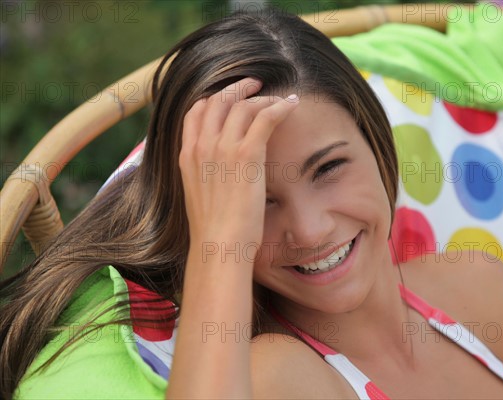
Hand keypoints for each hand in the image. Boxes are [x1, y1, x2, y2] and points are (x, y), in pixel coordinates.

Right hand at [179, 78, 298, 261]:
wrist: (218, 245)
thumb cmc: (214, 230)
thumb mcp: (199, 196)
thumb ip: (205, 175)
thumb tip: (218, 172)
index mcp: (187, 155)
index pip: (196, 111)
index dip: (214, 98)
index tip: (231, 97)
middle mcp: (202, 145)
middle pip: (218, 100)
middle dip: (238, 88)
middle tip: (256, 85)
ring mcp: (222, 147)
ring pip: (243, 105)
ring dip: (262, 97)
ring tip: (278, 99)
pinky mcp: (246, 154)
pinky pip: (265, 117)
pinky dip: (280, 107)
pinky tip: (292, 105)